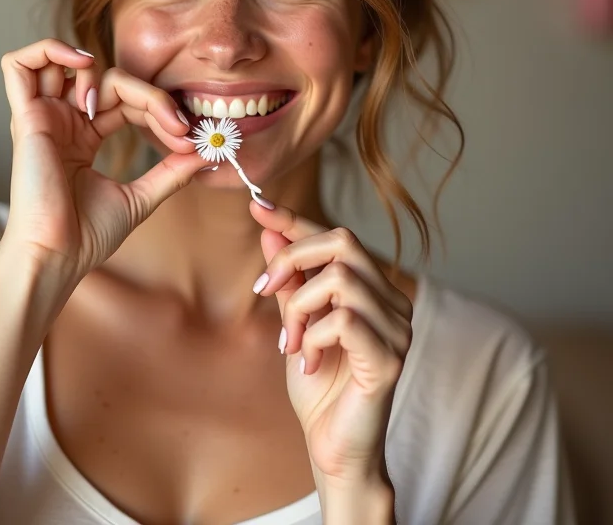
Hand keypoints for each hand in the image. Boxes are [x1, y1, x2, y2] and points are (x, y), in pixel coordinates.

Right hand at [0, 38, 203, 297]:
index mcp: (84, 137)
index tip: (189, 137)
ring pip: (63, 62)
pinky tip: (83, 70)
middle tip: (178, 124)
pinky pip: (18, 65)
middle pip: (107, 81)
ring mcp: (43, 119)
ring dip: (99, 69)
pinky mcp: (26, 119)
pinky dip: (50, 52)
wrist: (58, 258)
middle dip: (150, 96)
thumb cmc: (87, 236)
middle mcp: (62, 123)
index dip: (160, 109)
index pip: (126, 100)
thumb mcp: (141, 197)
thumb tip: (205, 152)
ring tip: (118, 99)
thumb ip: (171, 172)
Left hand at [249, 201, 412, 484]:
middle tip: (264, 291)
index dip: (295, 219)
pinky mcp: (390, 358)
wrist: (333, 448)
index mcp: (373, 289)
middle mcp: (393, 302)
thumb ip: (289, 280)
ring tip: (290, 344)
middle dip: (293, 259)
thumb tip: (270, 231)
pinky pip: (343, 320)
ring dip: (299, 309)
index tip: (258, 206)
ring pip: (339, 280)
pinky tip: (308, 362)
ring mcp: (397, 329)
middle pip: (343, 242)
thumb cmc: (318, 387)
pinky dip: (313, 337)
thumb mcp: (294, 323)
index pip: (336, 237)